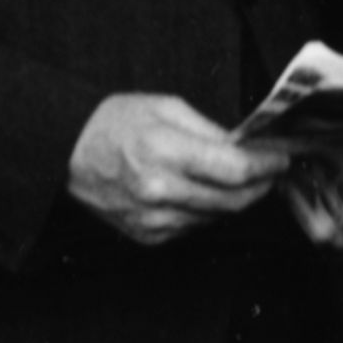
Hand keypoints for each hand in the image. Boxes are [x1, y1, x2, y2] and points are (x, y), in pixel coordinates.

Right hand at [68, 93, 289, 245]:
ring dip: (234, 201)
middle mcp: (159, 190)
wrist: (62, 150)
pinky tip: (197, 194)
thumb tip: (250, 148)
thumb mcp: (165, 108)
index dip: (268, 167)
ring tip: (233, 181)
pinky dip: (206, 213)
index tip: (280, 160)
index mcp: (164, 151)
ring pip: (218, 218)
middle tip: (268, 173)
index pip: (237, 171)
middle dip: (260, 187)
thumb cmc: (112, 123)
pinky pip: (194, 228)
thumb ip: (212, 131)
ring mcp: (152, 217)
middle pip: (235, 201)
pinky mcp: (147, 235)